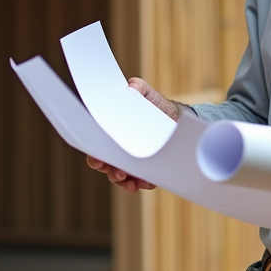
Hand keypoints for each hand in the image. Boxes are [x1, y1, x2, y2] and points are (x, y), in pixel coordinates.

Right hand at [85, 77, 181, 192]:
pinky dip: (142, 182)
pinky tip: (148, 183)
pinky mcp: (144, 168)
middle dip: (111, 172)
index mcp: (112, 132)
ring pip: (121, 176)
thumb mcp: (147, 94)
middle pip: (107, 164)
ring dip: (126, 182)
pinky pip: (139, 179)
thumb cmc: (155, 105)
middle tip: (120, 174)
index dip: (95, 155)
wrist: (175, 118)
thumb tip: (131, 87)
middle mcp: (116, 148)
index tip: (100, 160)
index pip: (97, 145)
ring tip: (134, 183)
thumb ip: (139, 88)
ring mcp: (129, 159)